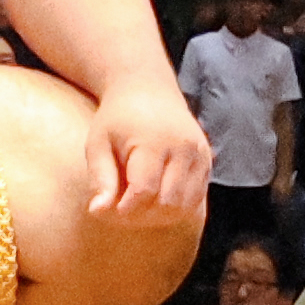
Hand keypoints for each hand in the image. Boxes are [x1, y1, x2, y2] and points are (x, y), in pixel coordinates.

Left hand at [88, 81, 213, 225]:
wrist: (149, 89)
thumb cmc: (118, 119)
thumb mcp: (98, 143)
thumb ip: (100, 178)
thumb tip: (97, 212)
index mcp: (154, 142)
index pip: (144, 191)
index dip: (126, 209)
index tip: (112, 209)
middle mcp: (183, 148)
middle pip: (167, 203)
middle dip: (143, 215)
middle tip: (124, 208)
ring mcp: (200, 154)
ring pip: (185, 206)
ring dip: (160, 215)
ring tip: (139, 204)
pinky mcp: (207, 160)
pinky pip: (196, 199)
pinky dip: (176, 207)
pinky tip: (157, 197)